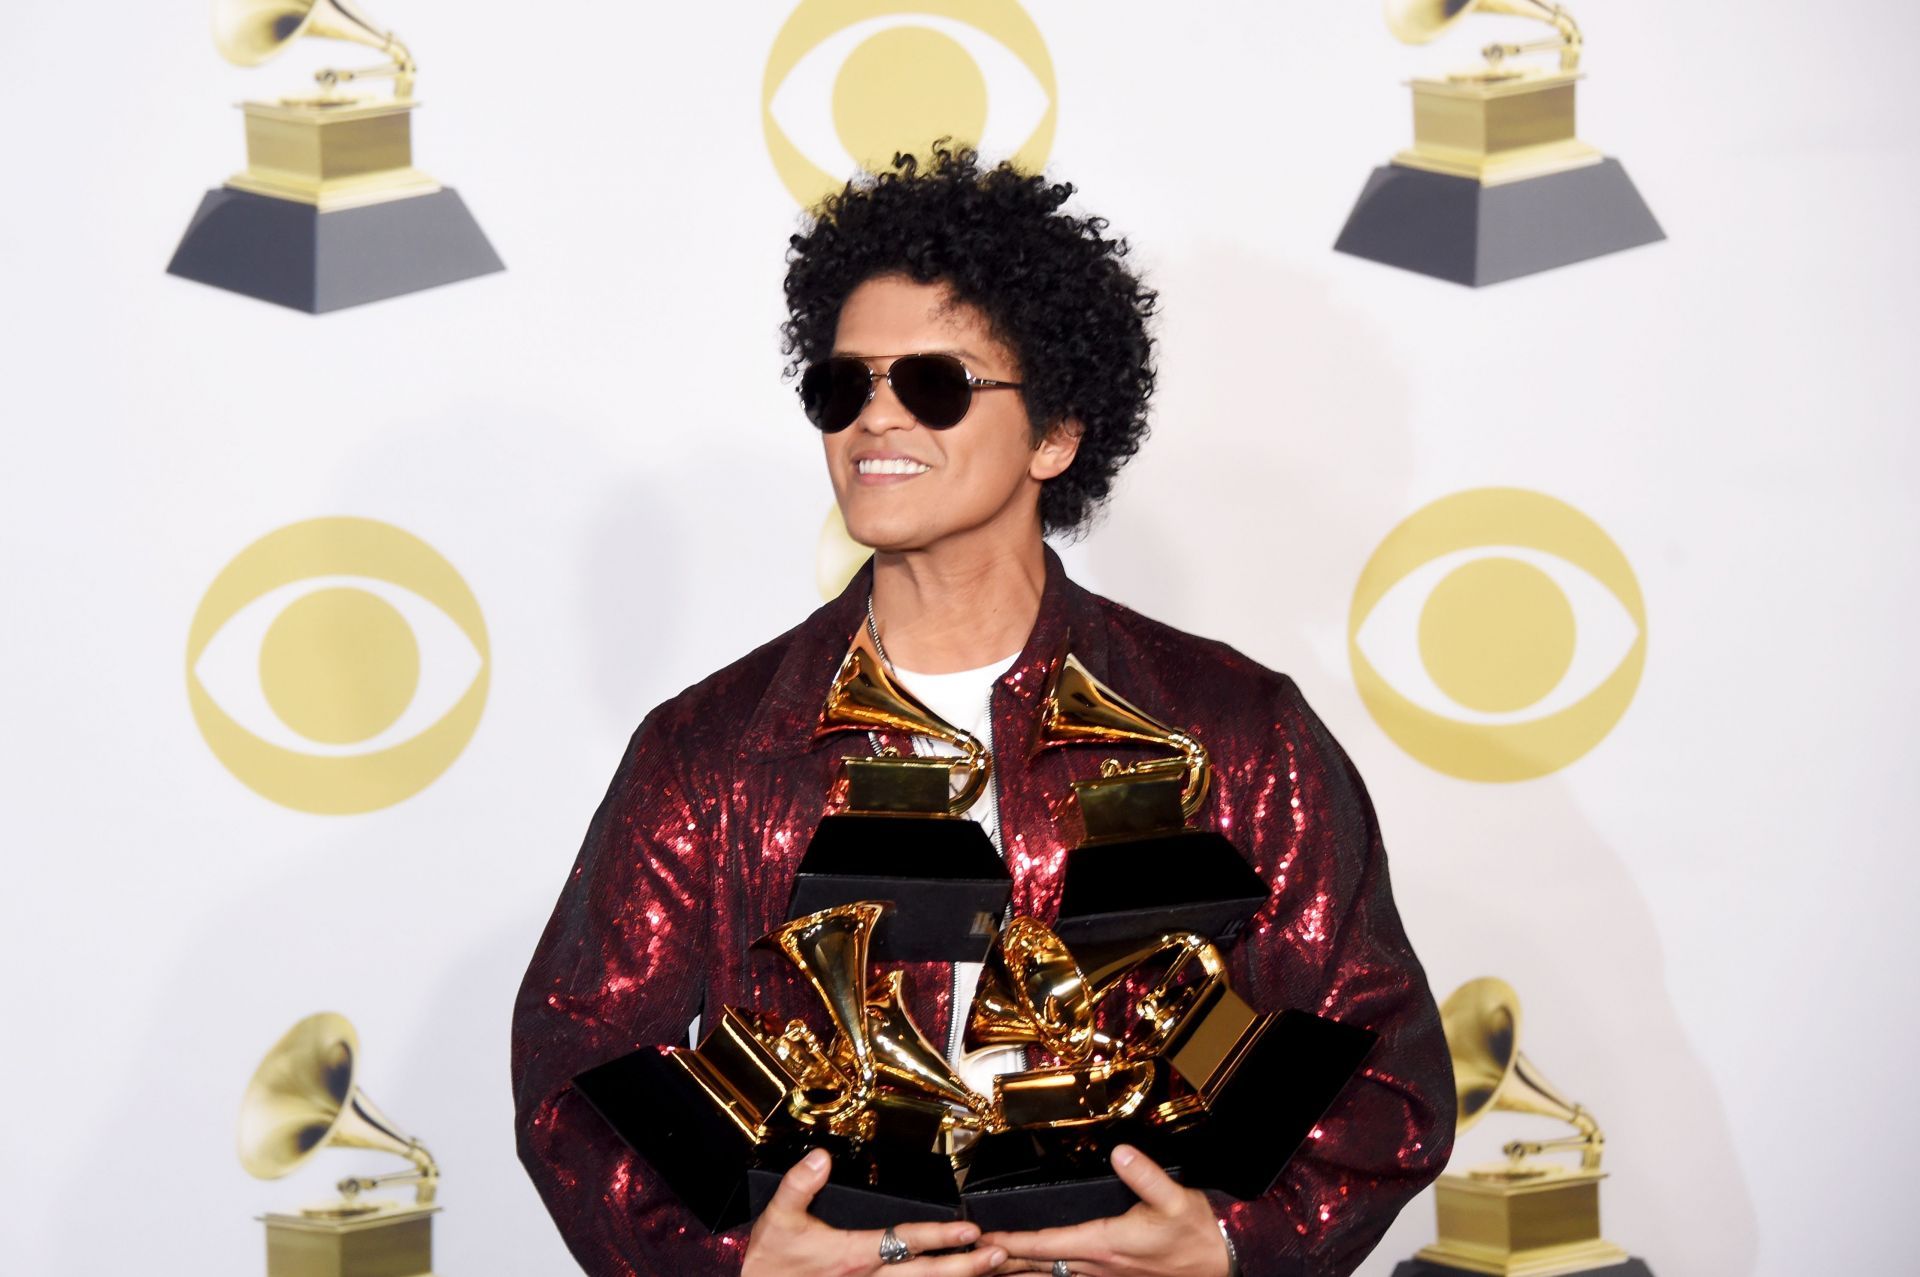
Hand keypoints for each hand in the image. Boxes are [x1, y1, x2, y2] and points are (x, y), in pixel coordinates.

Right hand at [743, 1148, 1007, 1276]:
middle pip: (927, 1276)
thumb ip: (799, 1185)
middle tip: (1000, 1253)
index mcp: (853, 1256)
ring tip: (993, 1270)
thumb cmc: (769, 1264)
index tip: (970, 1229)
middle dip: (966, 1265)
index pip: (905, 1243)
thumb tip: (821, 1156)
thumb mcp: (778, 1220)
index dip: (940, 1237)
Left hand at [978, 1145, 1230, 1276]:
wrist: (1223, 1261)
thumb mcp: (1176, 1200)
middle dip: (1006, 1260)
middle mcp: (1100, 1265)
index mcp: (1106, 1244)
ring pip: (1054, 1275)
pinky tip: (1042, 1273)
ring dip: (1023, 1270)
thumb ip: (1146, 1176)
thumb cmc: (1198, 1234)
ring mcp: (1108, 1276)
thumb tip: (1121, 1153)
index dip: (1013, 1242)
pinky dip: (1049, 1274)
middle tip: (971, 1255)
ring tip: (993, 1265)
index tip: (985, 1239)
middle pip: (1041, 1264)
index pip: (1048, 1244)